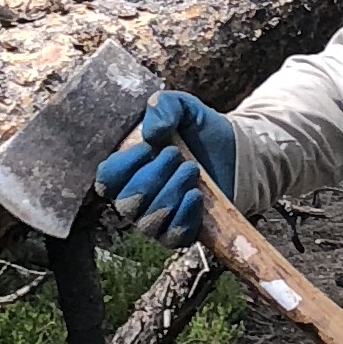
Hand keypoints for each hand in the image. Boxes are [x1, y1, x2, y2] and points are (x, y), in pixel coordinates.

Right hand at [97, 89, 238, 243]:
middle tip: (177, 156)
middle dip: (153, 177)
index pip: (106, 179)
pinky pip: (171, 237)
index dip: (122, 167)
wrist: (235, 152)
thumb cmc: (200, 131)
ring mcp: (156, 219)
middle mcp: (135, 198)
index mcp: (128, 168)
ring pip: (148, 221)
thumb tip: (151, 133)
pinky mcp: (180, 233)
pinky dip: (183, 216)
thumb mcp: (184, 108)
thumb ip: (164, 106)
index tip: (147, 147)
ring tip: (192, 170)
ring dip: (171, 193)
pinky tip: (196, 195)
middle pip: (127, 203)